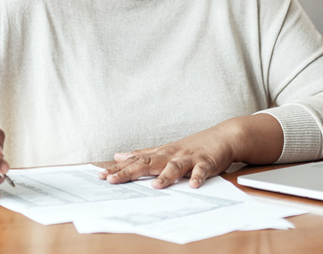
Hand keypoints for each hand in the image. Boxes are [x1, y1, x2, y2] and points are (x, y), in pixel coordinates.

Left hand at [98, 115, 282, 188]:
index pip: (135, 161)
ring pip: (175, 167)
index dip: (118, 168)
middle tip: (112, 180)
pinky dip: (198, 177)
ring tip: (155, 186)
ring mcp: (188, 158)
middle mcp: (171, 155)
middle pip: (147, 163)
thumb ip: (142, 154)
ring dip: (166, 176)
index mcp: (161, 154)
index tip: (101, 176)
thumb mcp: (164, 150)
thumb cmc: (191, 147)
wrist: (221, 137)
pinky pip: (202, 171)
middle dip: (129, 172)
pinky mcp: (206, 162)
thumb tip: (118, 155)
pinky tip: (194, 185)